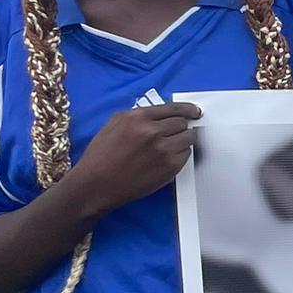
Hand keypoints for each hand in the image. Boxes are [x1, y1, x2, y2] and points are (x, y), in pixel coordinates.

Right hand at [67, 101, 201, 214]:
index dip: (187, 109)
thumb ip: (138, 116)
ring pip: (188, 138)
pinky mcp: (170, 167)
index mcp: (138, 117)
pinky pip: (187, 155)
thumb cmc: (101, 156)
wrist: (97, 184)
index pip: (173, 108)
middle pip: (182, 123)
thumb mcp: (114, 125)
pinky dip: (181, 154)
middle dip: (181, 127)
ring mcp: (164, 150)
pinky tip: (166, 158)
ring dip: (182, 140)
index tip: (194, 111)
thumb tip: (161, 114)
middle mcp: (153, 131)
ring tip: (170, 146)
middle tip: (175, 133)